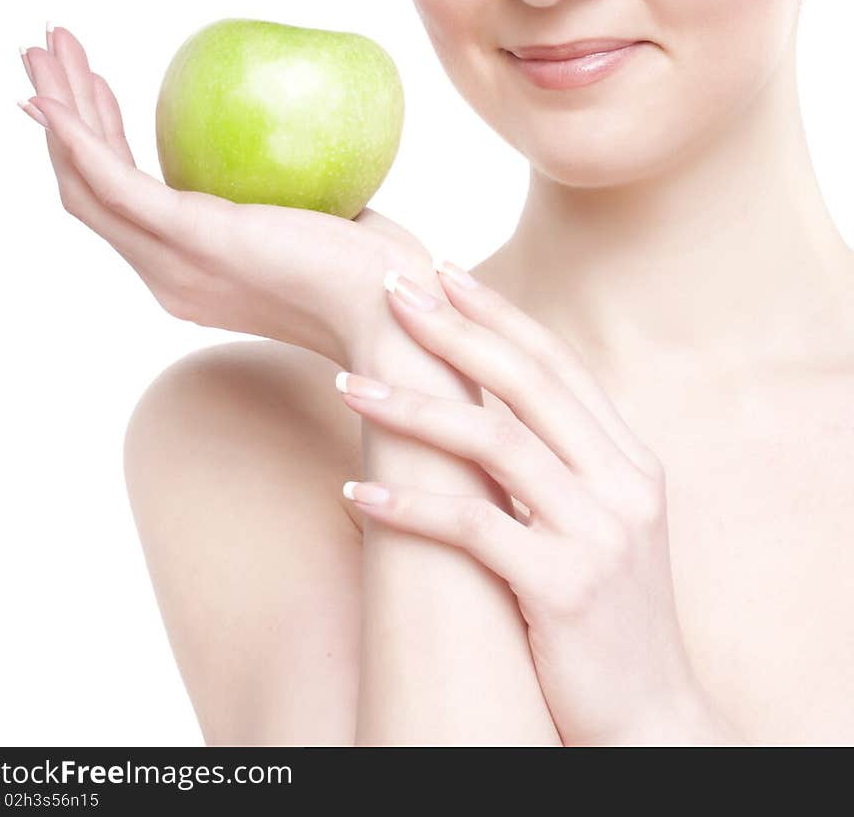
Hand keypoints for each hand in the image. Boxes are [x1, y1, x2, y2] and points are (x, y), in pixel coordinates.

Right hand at [17, 24, 429, 366]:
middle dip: (59, 118)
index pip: (121, 207)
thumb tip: (302, 137)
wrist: (398, 314)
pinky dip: (79, 138)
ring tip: (42, 52)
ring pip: (86, 181)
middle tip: (43, 56)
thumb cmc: (380, 276)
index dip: (92, 149)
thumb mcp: (323, 223)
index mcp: (191, 271)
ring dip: (59, 112)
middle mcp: (168, 274)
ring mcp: (176, 261)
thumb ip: (296, 192)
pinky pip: (117, 183)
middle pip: (86, 190)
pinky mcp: (195, 238)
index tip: (86, 92)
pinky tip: (58, 101)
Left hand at [335, 262, 740, 745]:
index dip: (499, 316)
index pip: (558, 365)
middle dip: (453, 330)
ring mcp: (600, 536)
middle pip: (527, 383)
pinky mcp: (566, 589)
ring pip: (494, 443)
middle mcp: (623, 487)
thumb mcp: (600, 531)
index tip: (445, 272)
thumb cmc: (606, 625)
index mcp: (632, 464)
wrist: (652, 726)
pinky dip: (410, 508)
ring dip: (413, 407)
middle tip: (392, 290)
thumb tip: (481, 412)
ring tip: (347, 383)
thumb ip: (561, 470)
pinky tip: (356, 497)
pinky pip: (474, 528)